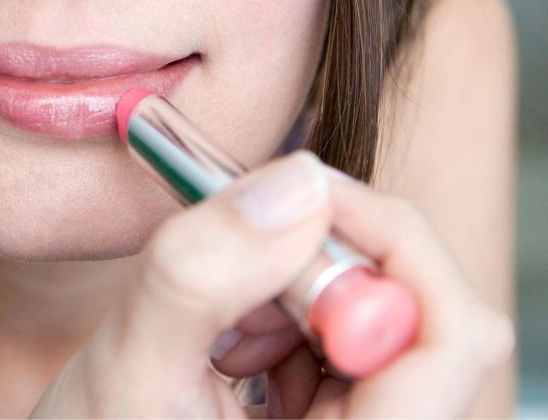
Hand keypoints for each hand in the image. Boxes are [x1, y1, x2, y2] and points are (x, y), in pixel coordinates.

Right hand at [29, 150, 513, 417]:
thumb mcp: (128, 369)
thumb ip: (200, 276)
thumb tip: (297, 182)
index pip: (452, 340)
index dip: (388, 244)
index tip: (297, 196)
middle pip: (424, 320)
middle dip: (326, 270)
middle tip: (240, 277)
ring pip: (385, 320)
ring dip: (301, 291)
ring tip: (225, 328)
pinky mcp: (342, 417)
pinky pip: (352, 339)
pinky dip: (291, 312)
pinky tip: (236, 340)